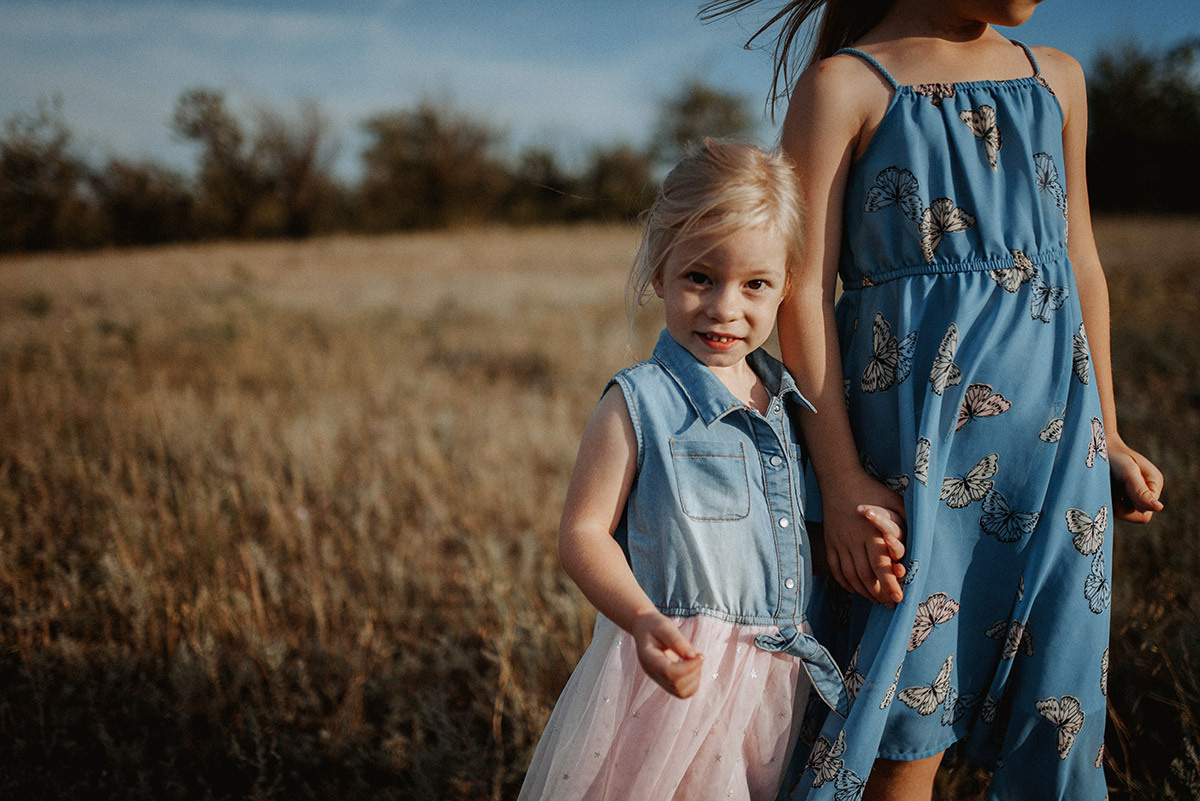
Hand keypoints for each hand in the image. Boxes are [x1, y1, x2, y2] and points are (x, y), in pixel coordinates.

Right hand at [631, 608, 702, 697]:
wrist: (644, 628)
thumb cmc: (654, 625)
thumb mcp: (665, 626)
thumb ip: (677, 640)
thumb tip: (693, 656)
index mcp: (649, 659)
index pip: (669, 672)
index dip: (688, 667)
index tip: (699, 655)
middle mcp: (653, 673)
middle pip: (676, 685)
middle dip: (693, 672)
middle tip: (698, 656)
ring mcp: (659, 679)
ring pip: (681, 692)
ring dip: (694, 679)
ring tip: (695, 660)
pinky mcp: (666, 681)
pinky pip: (682, 692)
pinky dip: (693, 682)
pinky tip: (693, 666)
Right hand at [823, 474, 906, 605]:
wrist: (840, 479)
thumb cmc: (871, 490)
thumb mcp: (894, 501)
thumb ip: (906, 520)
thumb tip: (921, 534)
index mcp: (872, 533)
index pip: (881, 565)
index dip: (890, 584)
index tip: (899, 598)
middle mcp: (855, 540)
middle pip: (866, 575)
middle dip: (878, 593)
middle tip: (890, 605)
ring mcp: (840, 542)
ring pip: (850, 574)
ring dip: (862, 590)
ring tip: (874, 600)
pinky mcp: (830, 541)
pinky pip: (835, 567)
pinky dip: (843, 581)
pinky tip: (853, 588)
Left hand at [1108, 437, 1163, 522]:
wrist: (1096, 445)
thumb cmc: (1113, 455)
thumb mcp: (1128, 472)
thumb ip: (1141, 490)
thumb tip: (1159, 508)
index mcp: (1154, 485)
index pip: (1145, 515)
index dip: (1128, 507)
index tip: (1119, 488)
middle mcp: (1145, 492)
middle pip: (1133, 517)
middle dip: (1118, 505)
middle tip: (1109, 485)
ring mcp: (1131, 494)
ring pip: (1120, 514)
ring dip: (1110, 501)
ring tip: (1105, 484)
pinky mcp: (1117, 495)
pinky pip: (1111, 508)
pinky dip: (1104, 498)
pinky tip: (1101, 486)